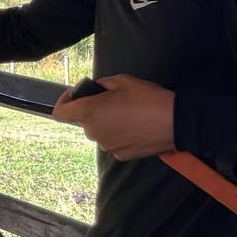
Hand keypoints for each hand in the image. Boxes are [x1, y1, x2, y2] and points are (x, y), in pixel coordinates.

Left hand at [52, 74, 174, 159]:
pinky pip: (113, 142)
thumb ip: (100, 85)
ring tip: (128, 114)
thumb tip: (95, 90)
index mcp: (88, 113)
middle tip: (112, 101)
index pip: (59, 113)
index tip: (74, 96)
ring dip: (107, 123)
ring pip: (100, 132)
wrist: (176, 121)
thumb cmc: (148, 98)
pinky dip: (119, 135)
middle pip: (83, 121)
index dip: (64, 102)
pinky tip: (135, 127)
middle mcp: (93, 132)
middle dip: (92, 111)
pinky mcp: (121, 155)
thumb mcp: (121, 80)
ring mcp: (107, 146)